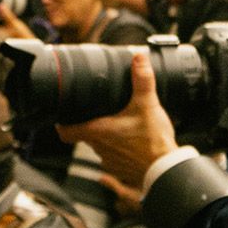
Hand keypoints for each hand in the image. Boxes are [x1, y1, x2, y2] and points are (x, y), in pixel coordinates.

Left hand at [64, 79, 176, 202]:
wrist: (167, 169)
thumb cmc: (153, 141)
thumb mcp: (148, 104)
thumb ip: (142, 80)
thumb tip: (138, 57)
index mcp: (98, 131)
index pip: (65, 133)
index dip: (60, 125)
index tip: (61, 117)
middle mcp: (99, 148)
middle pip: (84, 136)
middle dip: (88, 125)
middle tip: (96, 113)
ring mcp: (110, 161)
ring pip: (99, 147)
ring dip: (104, 138)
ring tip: (117, 127)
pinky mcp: (121, 169)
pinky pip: (113, 158)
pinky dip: (118, 150)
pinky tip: (130, 144)